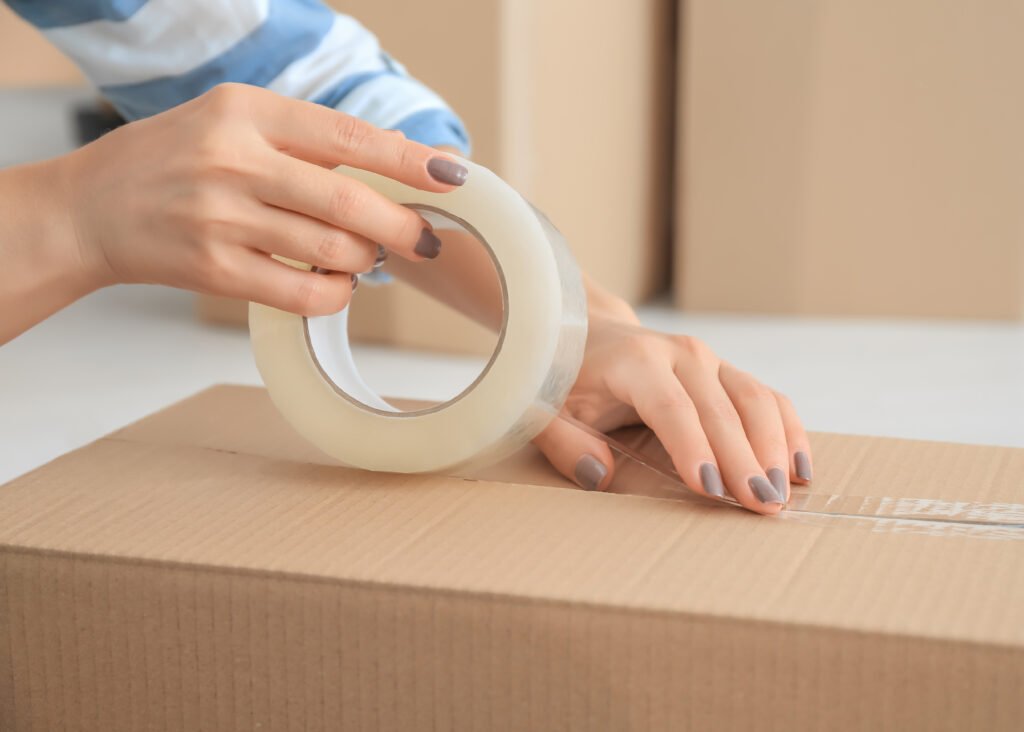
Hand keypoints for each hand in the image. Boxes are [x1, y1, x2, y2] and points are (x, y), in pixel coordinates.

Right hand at [63, 83, 467, 314]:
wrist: (92, 208)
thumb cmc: (174, 160)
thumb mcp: (233, 121)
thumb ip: (307, 138)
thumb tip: (396, 161)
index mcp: (246, 111)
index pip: (347, 135)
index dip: (407, 160)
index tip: (450, 174)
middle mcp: (234, 160)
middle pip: (347, 201)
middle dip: (402, 226)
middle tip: (425, 239)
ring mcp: (222, 218)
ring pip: (331, 249)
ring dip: (365, 260)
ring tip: (366, 257)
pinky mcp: (214, 269)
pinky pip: (301, 292)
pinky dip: (336, 295)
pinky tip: (338, 287)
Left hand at [533, 303, 812, 515]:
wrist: (589, 333)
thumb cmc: (568, 378)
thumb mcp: (546, 409)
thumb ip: (566, 443)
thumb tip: (600, 477)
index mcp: (636, 361)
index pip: (672, 408)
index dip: (693, 448)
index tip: (712, 490)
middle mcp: (682, 355)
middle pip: (722, 410)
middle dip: (745, 460)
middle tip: (762, 507)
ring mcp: (711, 362)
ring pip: (756, 401)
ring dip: (775, 448)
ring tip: (782, 495)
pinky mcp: (727, 373)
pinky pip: (768, 400)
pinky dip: (789, 432)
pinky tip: (800, 468)